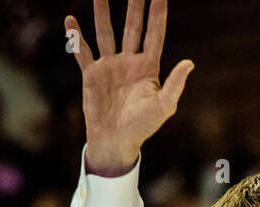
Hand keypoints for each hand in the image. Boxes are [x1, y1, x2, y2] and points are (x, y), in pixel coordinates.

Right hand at [66, 0, 193, 176]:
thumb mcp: (164, 106)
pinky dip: (75, 37)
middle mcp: (129, 62)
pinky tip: (70, 20)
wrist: (116, 141)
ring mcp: (110, 66)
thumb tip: (189, 63)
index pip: (154, 34)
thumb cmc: (143, 127)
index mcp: (148, 68)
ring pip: (105, 33)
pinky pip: (82, 51)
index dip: (157, 14)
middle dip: (134, 7)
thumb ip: (175, 83)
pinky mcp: (92, 74)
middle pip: (131, 28)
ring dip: (102, 14)